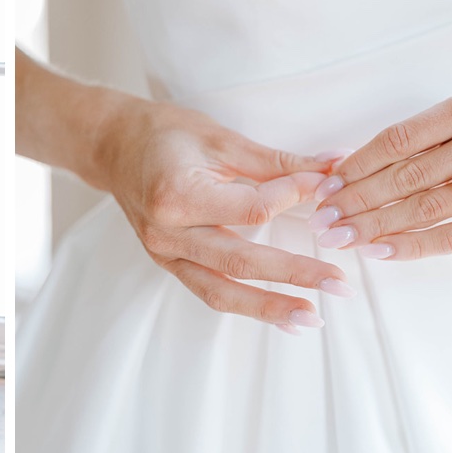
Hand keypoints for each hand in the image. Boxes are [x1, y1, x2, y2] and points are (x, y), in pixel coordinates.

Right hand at [95, 98, 357, 332]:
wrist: (112, 145)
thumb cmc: (164, 133)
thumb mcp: (220, 138)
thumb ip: (275, 162)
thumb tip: (330, 170)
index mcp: (178, 194)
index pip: (252, 210)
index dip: (294, 199)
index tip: (325, 187)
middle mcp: (168, 232)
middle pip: (241, 262)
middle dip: (295, 275)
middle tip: (340, 285)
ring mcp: (164, 253)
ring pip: (222, 291)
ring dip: (270, 308)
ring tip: (312, 319)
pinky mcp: (167, 262)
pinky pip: (209, 291)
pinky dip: (246, 306)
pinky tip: (280, 317)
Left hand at [307, 91, 451, 259]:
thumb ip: (420, 141)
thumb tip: (345, 165)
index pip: (397, 139)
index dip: (355, 165)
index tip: (322, 186)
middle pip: (407, 175)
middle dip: (356, 200)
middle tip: (320, 219)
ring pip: (425, 208)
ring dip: (374, 226)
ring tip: (340, 238)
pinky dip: (411, 246)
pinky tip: (379, 253)